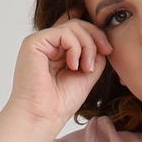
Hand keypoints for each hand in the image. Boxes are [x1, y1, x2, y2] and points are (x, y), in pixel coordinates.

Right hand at [9, 7, 114, 126]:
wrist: (43, 116)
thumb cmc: (61, 102)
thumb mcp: (87, 74)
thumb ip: (94, 54)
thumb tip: (102, 38)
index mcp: (57, 51)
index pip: (76, 29)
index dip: (94, 31)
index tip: (108, 49)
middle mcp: (48, 44)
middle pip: (78, 24)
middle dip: (97, 36)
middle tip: (106, 53)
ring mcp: (40, 42)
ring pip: (73, 26)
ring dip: (88, 45)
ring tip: (86, 68)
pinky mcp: (34, 43)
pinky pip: (64, 33)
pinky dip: (76, 48)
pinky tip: (73, 66)